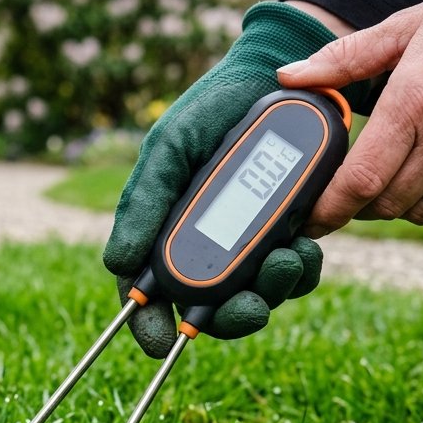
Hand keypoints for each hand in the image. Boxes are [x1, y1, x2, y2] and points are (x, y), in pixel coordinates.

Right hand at [104, 2, 359, 357]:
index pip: (147, 293)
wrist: (275, 78)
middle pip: (208, 309)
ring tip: (290, 260)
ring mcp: (247, 245)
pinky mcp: (287, 236)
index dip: (149, 326)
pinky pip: (293, 274)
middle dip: (231, 315)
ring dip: (272, 292)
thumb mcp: (170, 148)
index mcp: (164, 231)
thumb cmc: (210, 111)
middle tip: (252, 305)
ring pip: (255, 297)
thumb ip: (144, 201)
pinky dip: (301, 271)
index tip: (160, 344)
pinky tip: (306, 247)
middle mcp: (204, 246)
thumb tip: (117, 264)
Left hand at [277, 0, 422, 235]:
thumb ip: (343, 58)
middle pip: (383, 204)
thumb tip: (289, 77)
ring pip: (417, 212)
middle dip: (357, 204)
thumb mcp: (407, 26)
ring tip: (390, 174)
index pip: (359, 180)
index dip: (327, 209)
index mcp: (414, 101)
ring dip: (394, 203)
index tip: (307, 219)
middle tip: (348, 186)